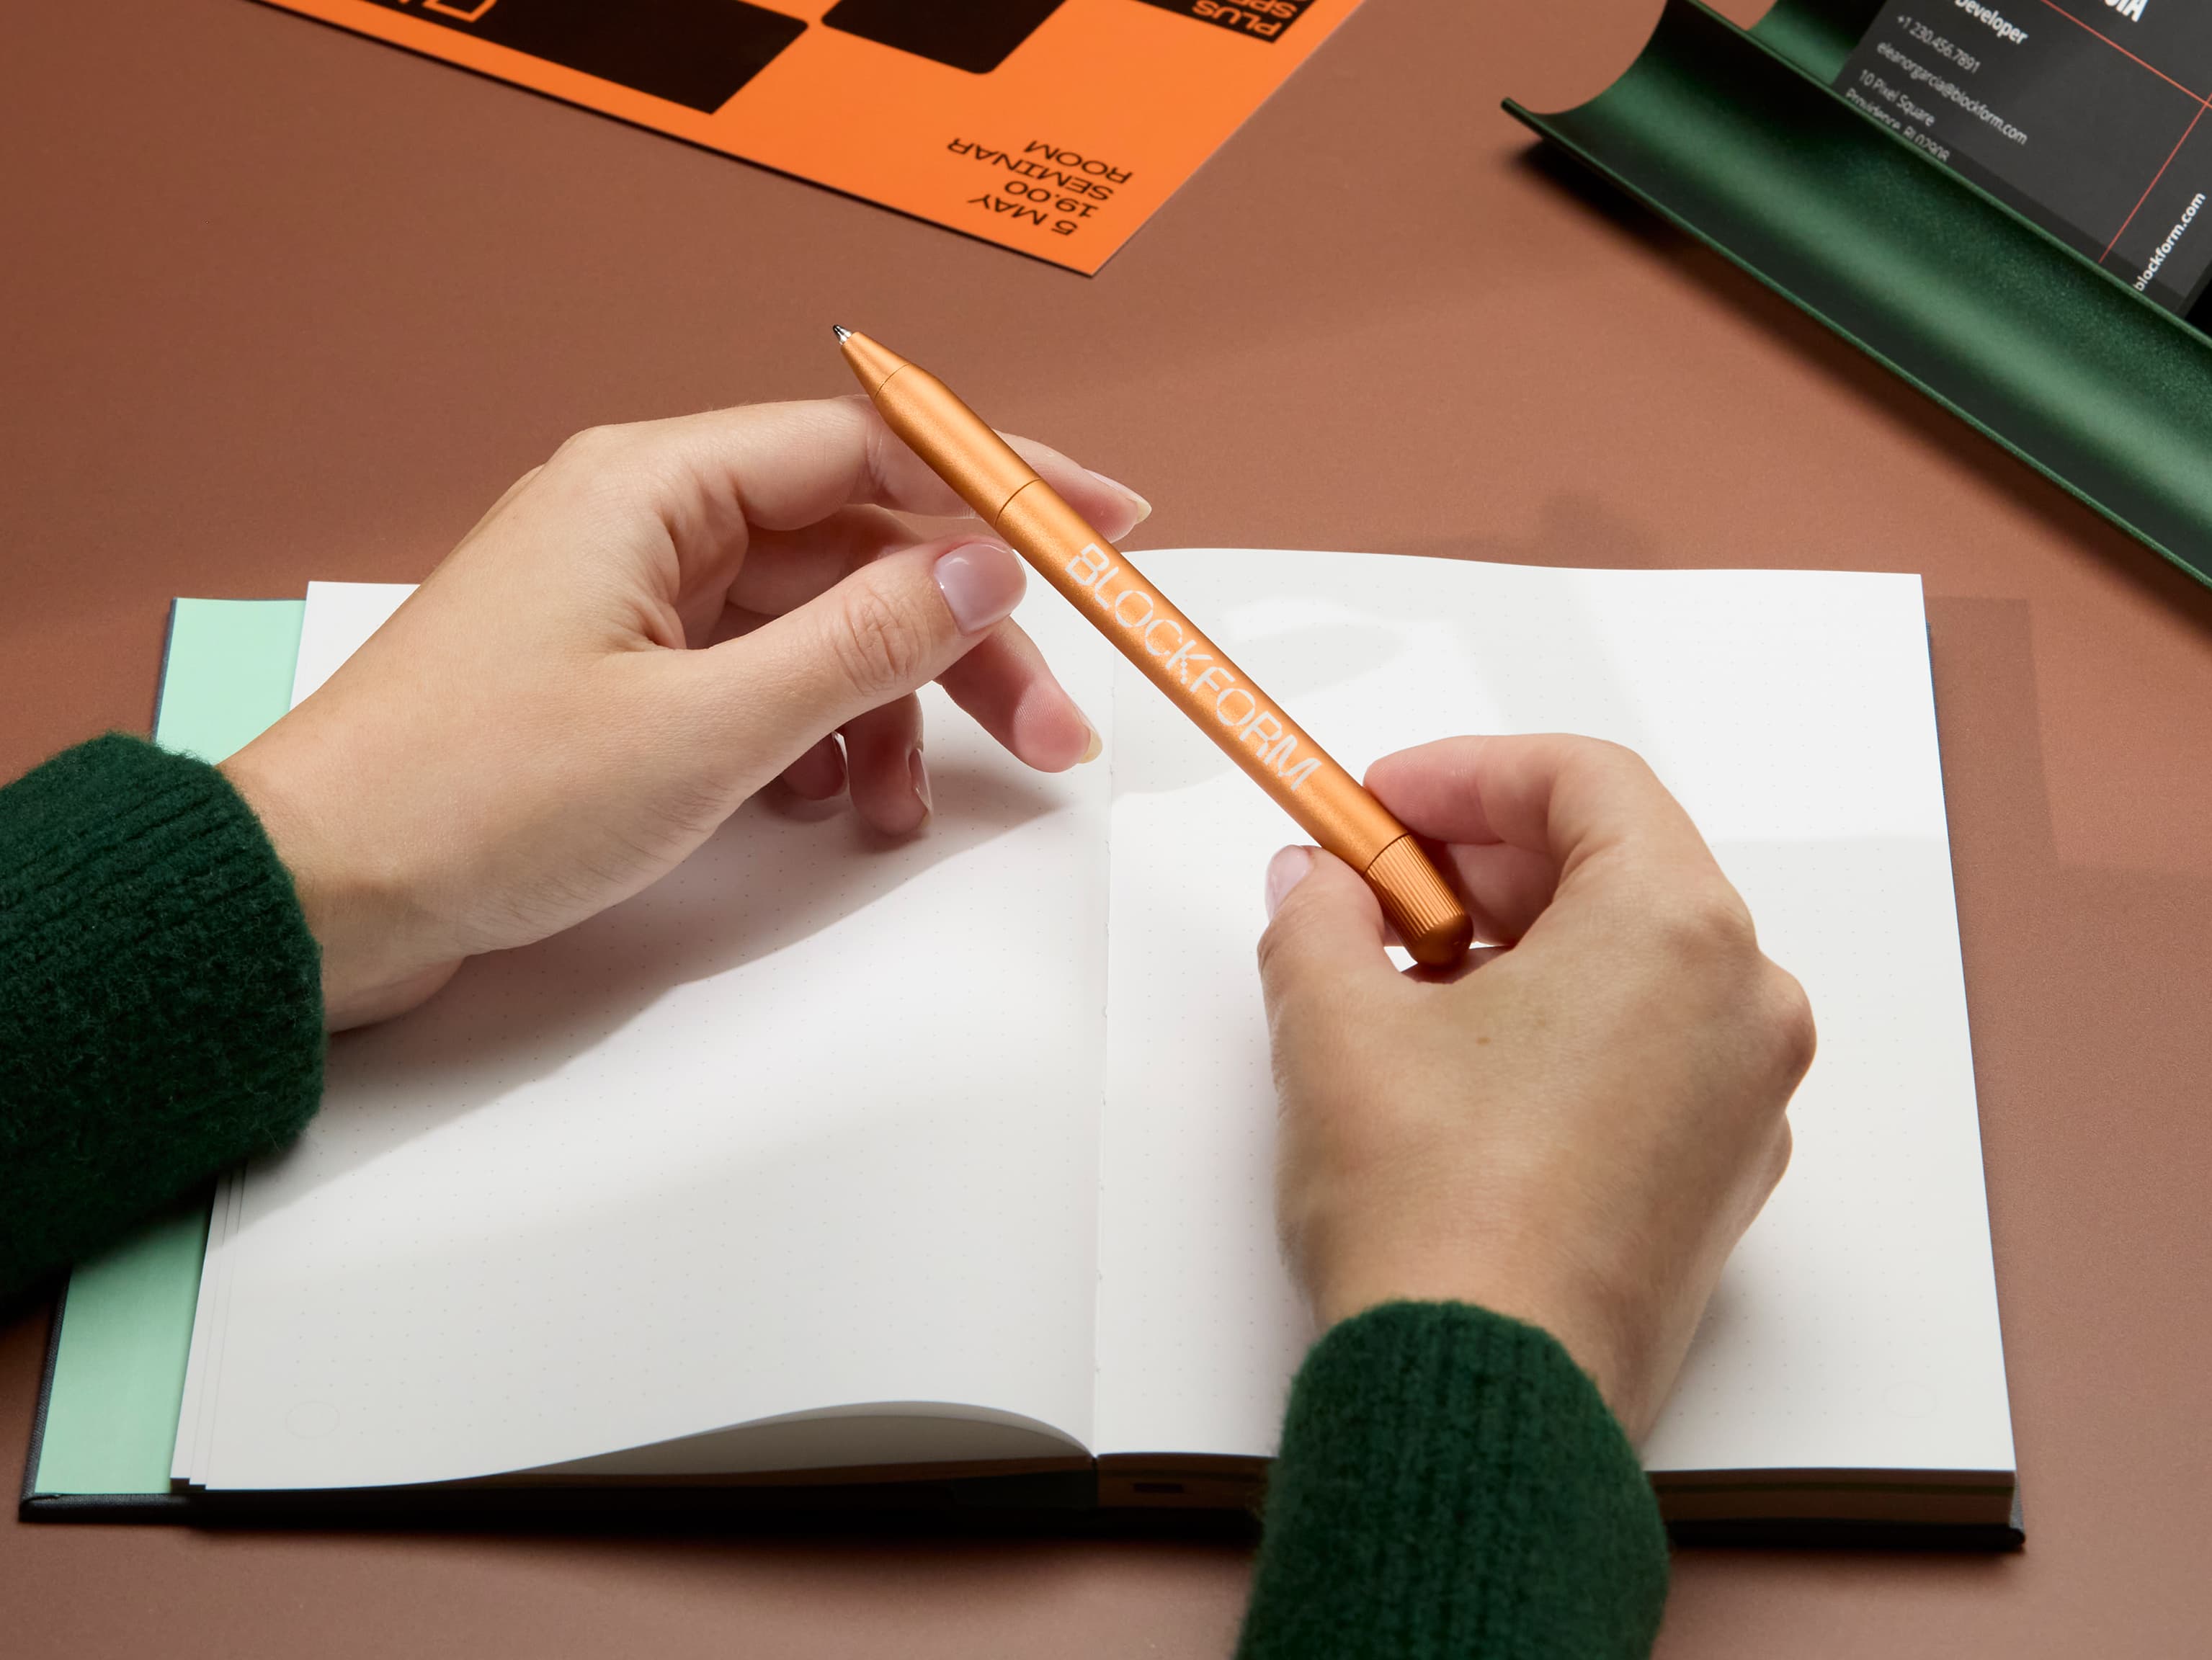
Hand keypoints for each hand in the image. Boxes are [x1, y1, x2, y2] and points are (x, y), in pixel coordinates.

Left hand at [221, 398, 1148, 1029]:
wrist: (320, 900)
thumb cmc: (475, 799)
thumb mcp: (708, 726)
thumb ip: (864, 639)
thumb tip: (987, 563)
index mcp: (654, 485)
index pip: (872, 449)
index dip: (1004, 486)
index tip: (1108, 527)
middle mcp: (648, 523)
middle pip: (859, 548)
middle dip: (964, 640)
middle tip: (1053, 732)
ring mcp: (634, 604)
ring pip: (817, 625)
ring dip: (890, 709)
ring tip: (911, 810)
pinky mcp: (623, 680)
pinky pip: (762, 681)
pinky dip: (816, 739)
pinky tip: (826, 805)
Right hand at [1256, 735, 1812, 1439]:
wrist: (1479, 1400)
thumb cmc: (1439, 1220)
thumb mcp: (1335, 1024)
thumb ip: (1319, 919)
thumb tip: (1318, 890)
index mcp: (1675, 932)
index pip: (1586, 780)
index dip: (1467, 772)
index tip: (1387, 800)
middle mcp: (1741, 1005)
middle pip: (1618, 865)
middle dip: (1483, 860)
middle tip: (1377, 881)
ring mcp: (1744, 1101)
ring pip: (1635, 962)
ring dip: (1518, 943)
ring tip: (1402, 979)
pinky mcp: (1718, 1178)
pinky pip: (1649, 1049)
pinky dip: (1562, 1023)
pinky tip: (1461, 1060)